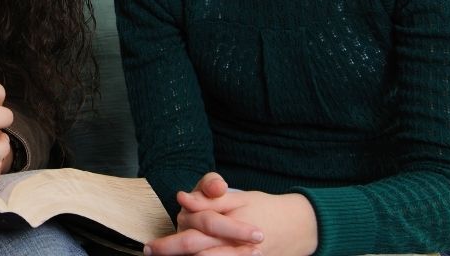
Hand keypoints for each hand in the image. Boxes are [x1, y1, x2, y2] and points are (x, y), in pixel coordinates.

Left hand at [145, 173, 317, 255]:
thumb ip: (211, 198)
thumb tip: (183, 198)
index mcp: (231, 222)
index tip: (152, 245)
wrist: (299, 228)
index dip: (174, 235)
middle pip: (198, 248)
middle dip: (171, 250)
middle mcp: (236, 243)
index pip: (198, 226)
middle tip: (150, 253)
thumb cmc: (264, 208)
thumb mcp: (239, 198)